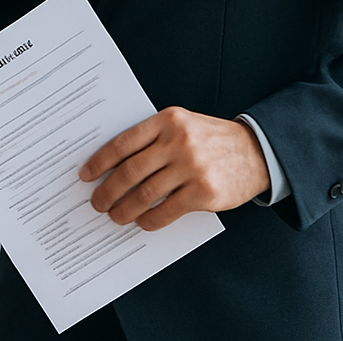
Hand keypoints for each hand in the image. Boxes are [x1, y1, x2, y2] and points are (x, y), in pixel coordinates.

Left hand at [79, 106, 270, 230]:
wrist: (256, 151)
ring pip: (146, 193)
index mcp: (167, 120)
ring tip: (115, 216)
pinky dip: (150, 219)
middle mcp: (178, 141)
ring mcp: (192, 168)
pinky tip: (142, 222)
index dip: (100, 161)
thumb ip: (153, 138)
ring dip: (125, 208)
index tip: (86, 174)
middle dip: (108, 190)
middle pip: (130, 171)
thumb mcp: (181, 125)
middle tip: (97, 202)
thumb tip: (114, 165)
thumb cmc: (210, 139)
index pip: (123, 143)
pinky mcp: (204, 193)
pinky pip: (168, 210)